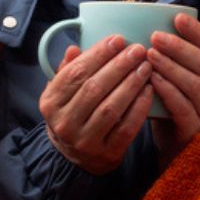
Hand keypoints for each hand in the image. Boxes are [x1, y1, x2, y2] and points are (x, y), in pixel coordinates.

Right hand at [39, 34, 154, 174]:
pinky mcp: (107, 154)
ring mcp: (85, 141)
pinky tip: (149, 90)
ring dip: (131, 84)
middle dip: (119, 66)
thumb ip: (67, 71)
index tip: (118, 39)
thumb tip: (74, 48)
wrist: (75, 160)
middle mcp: (64, 123)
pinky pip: (126, 127)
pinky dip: (139, 107)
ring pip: (111, 107)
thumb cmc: (72, 117)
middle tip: (138, 50)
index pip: (75, 73)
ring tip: (145, 66)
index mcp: (50, 103)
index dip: (98, 54)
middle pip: (94, 88)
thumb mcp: (61, 95)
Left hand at [144, 12, 199, 162]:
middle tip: (155, 36)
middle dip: (179, 46)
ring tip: (150, 55)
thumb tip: (139, 30)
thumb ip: (166, 61)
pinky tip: (152, 80)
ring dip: (171, 66)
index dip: (196, 31)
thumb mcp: (172, 83)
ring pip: (194, 83)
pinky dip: (168, 91)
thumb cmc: (169, 112)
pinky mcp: (194, 131)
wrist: (173, 153)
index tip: (177, 17)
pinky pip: (183, 108)